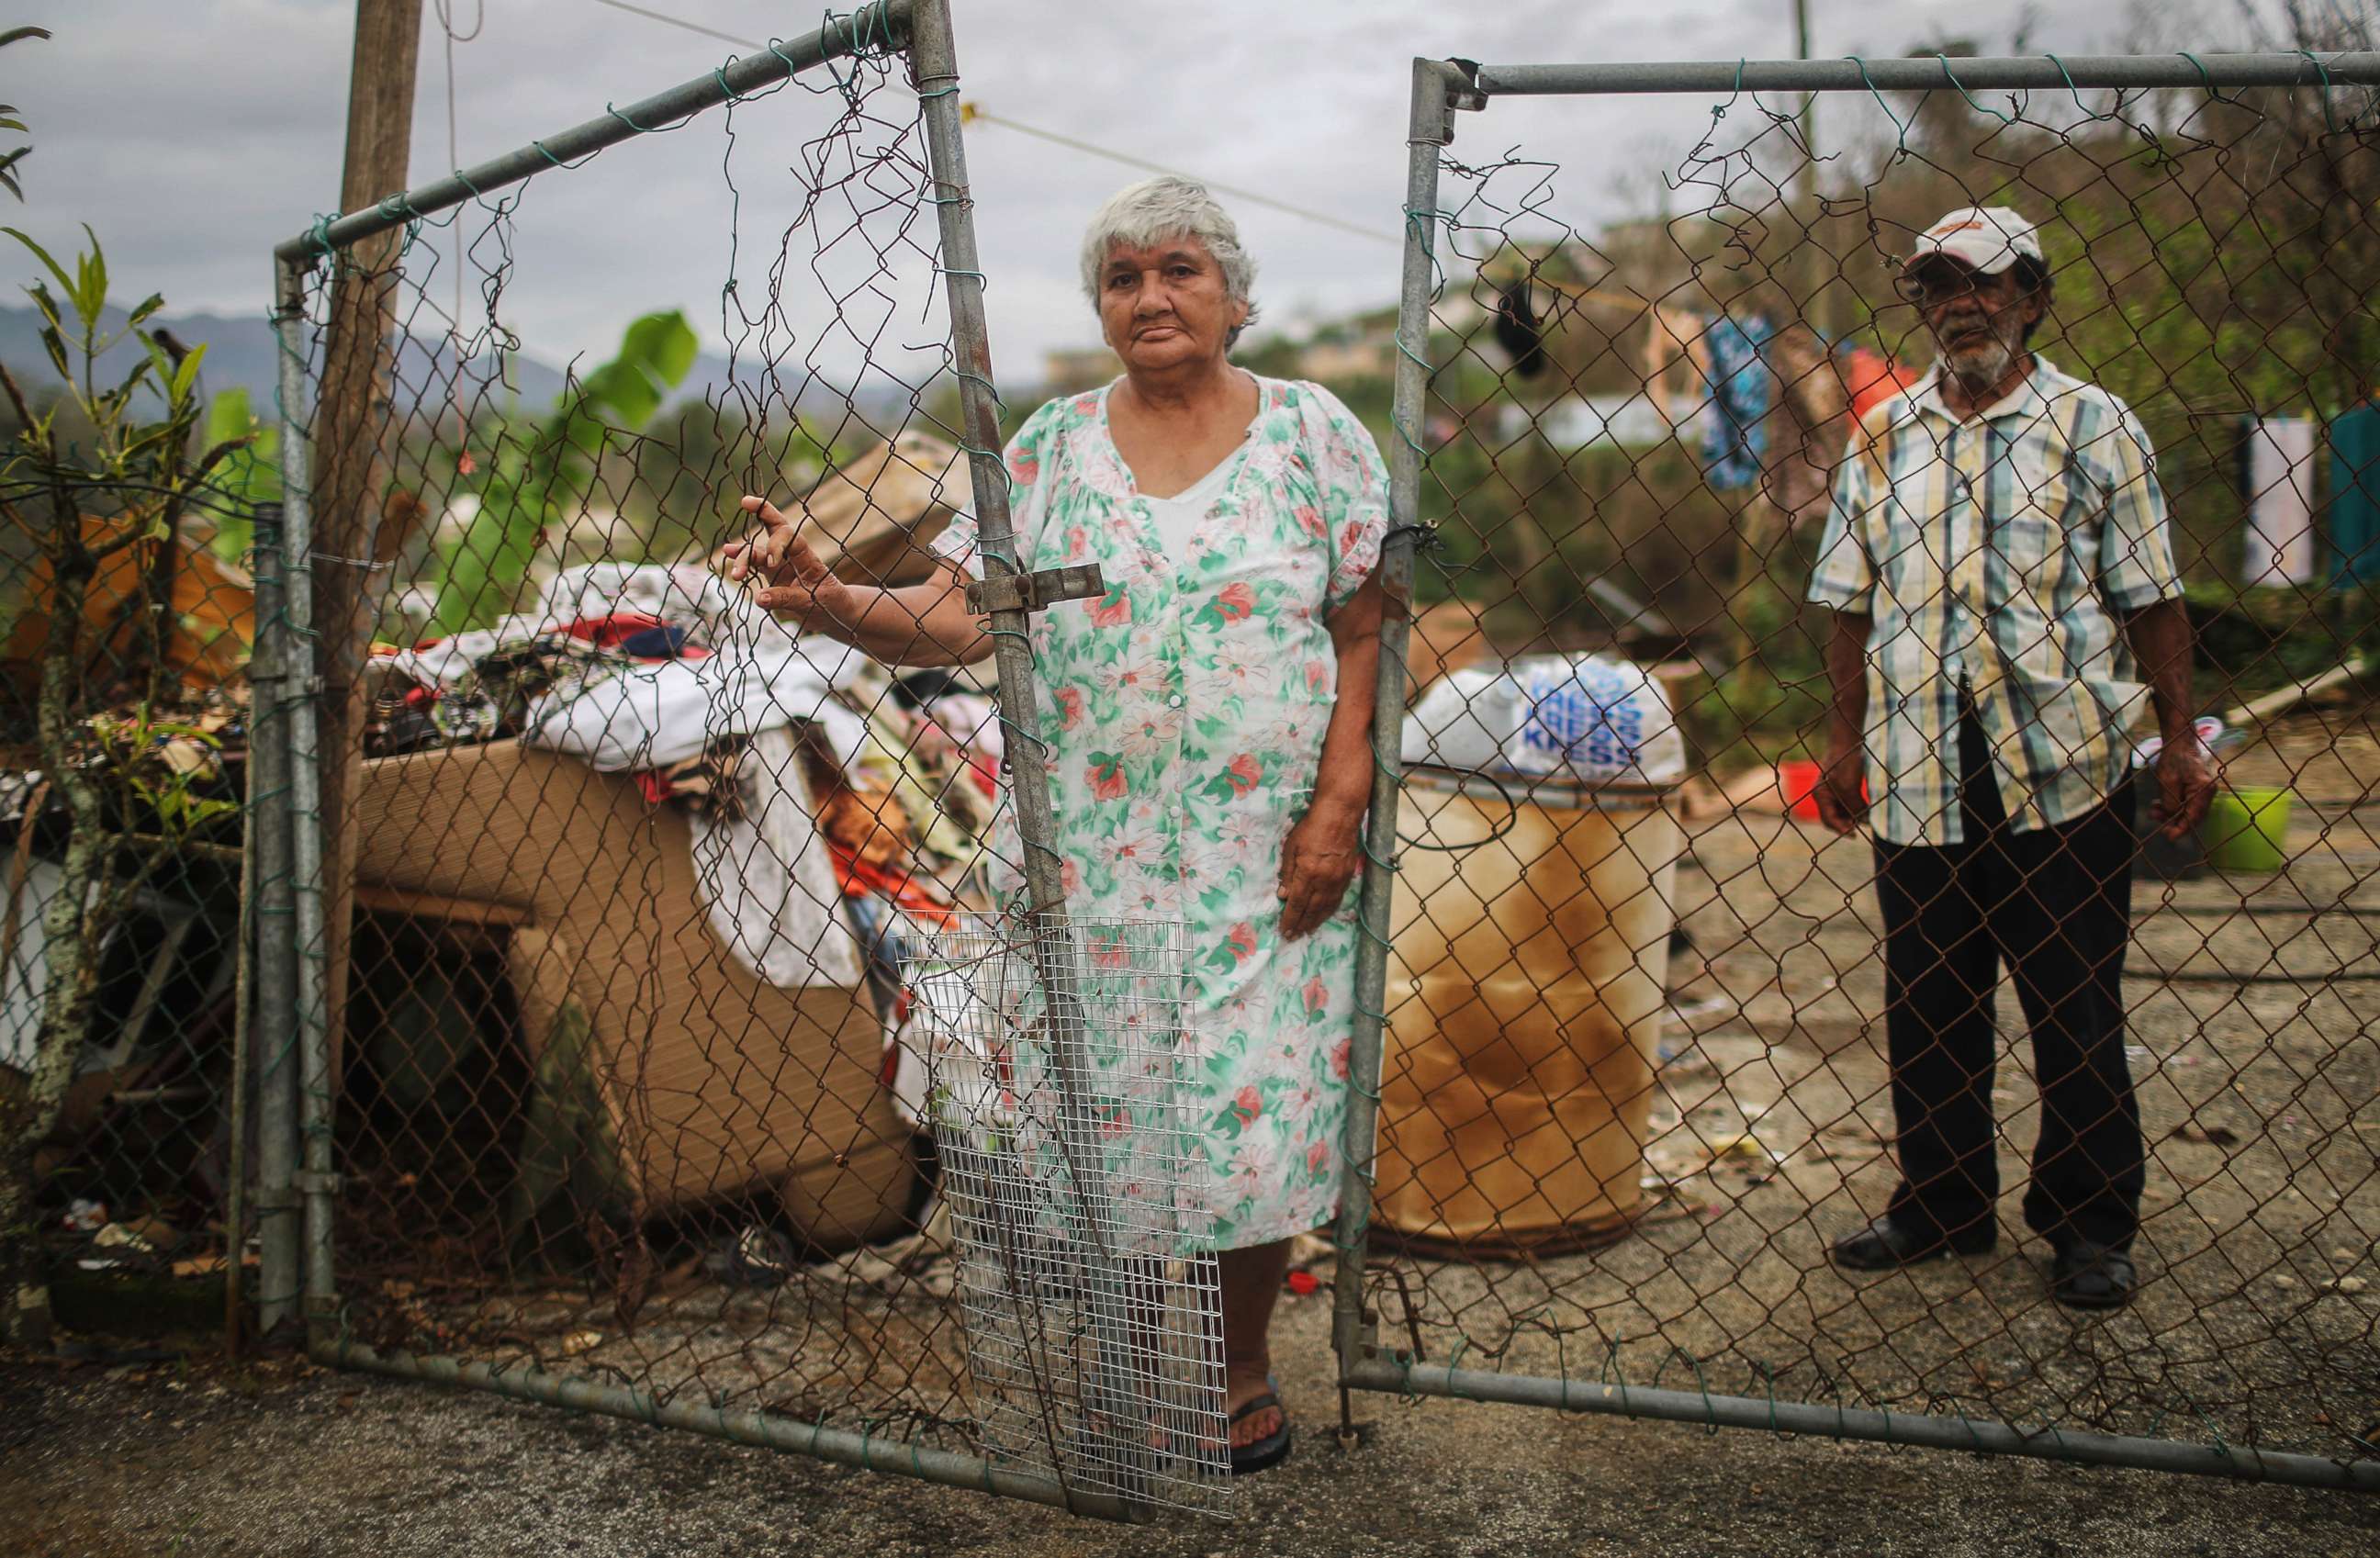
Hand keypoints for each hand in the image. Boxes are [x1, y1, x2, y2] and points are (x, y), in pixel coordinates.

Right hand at [716, 495, 858, 631]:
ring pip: (758, 552)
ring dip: (743, 556)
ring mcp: (780, 566)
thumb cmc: (831, 602)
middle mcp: (791, 556)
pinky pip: (754, 566)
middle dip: (761, 515)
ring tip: (730, 562)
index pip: (789, 536)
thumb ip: (787, 598)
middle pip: (773, 529)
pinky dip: (742, 563)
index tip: (771, 564)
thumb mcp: (814, 602)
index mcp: (807, 556)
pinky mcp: (772, 578)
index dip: (776, 543)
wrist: (837, 612)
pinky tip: (727, 553)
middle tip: (741, 524)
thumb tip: (759, 597)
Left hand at [1278, 799, 1364, 940]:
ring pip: (1325, 908)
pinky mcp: (1346, 877)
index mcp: (1307, 874)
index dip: (1290, 919)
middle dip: (1301, 925)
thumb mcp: (1291, 847)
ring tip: (1307, 932)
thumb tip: (1283, 896)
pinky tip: (1323, 916)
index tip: (1284, 931)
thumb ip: (1287, 872)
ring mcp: (1337, 881)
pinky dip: (1329, 911)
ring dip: (1315, 922)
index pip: (1296, 904)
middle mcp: (1323, 881)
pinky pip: (1337, 900)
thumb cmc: (1311, 828)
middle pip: (1311, 910)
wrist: (1339, 817)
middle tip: (1293, 937)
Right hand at [1814, 743, 1868, 836]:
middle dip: (1846, 823)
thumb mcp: (1849, 787)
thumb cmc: (1845, 763)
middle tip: (1859, 828)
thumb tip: (1862, 819)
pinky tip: (1866, 811)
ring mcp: (1832, 791)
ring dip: (1853, 816)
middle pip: (1833, 817)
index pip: (1828, 819)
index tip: (1853, 834)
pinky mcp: (1841, 786)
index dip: (1840, 828)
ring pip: (1841, 810)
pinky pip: (1847, 803)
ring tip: (1866, 819)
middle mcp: (1823, 795)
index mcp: (1820, 795)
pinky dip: (1856, 808)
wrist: (1847, 743)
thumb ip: (1853, 805)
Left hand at [2151, 736, 2214, 840]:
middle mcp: (2207, 793)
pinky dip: (2174, 806)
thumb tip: (2171, 819)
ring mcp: (2204, 791)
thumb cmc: (2173, 759)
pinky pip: (2186, 804)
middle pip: (2192, 817)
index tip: (2169, 836)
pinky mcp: (2197, 789)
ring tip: (2154, 811)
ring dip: (2171, 814)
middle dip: (2173, 820)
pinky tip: (2159, 805)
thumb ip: (2170, 802)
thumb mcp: (2167, 781)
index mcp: (2204, 790)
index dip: (2181, 829)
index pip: (2194, 818)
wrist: (2179, 742)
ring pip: (2188, 811)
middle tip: (2155, 818)